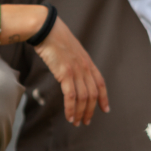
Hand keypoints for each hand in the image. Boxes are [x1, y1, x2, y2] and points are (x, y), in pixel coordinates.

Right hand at [0, 5, 109, 126]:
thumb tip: (72, 75)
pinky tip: (69, 116)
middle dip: (90, 111)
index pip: (101, 83)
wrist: (46, 28)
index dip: (104, 98)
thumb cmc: (55, 38)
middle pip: (93, 95)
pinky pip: (71, 96)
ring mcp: (77, 71)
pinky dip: (71, 109)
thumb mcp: (71, 51)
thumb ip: (75, 64)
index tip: (105, 109)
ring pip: (83, 98)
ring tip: (76, 122)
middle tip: (86, 121)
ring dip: (80, 113)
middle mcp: (85, 68)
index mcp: (88, 62)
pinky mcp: (65, 73)